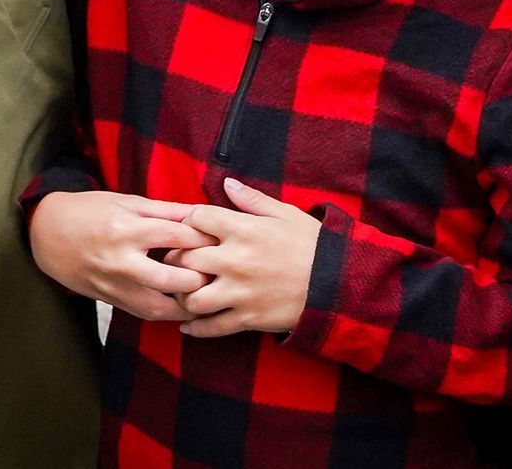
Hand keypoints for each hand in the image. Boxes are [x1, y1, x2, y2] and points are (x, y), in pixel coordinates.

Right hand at [28, 190, 215, 322]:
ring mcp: (114, 285)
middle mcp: (121, 260)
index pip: (174, 236)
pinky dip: (165, 312)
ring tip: (209, 298)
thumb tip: (198, 211)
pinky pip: (142, 312)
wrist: (49, 235)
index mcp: (127, 228)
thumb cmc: (91, 211)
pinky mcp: (110, 300)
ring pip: (157, 305)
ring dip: (185, 306)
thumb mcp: (127, 201)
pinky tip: (184, 308)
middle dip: (199, 279)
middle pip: (169, 278)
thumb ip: (164, 210)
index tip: (225, 239)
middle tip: (223, 274)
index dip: (203, 237)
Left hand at [171, 178, 322, 338]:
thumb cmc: (311, 243)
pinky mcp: (246, 318)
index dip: (188, 221)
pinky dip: (196, 328)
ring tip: (183, 291)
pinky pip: (211, 327)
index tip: (189, 228)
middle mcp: (234, 260)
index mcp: (242, 229)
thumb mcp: (285, 213)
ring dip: (183, 295)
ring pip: (192, 297)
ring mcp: (239, 292)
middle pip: (185, 259)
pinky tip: (188, 325)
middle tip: (175, 260)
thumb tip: (227, 183)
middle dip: (176, 259)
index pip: (196, 219)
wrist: (335, 283)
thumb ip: (252, 199)